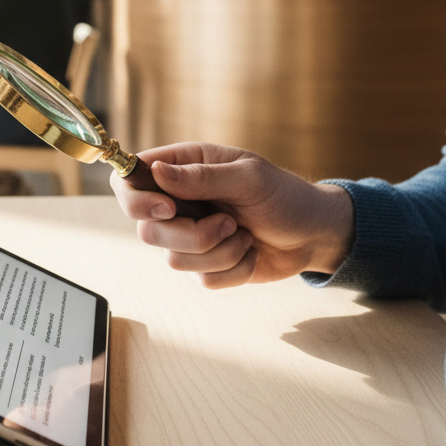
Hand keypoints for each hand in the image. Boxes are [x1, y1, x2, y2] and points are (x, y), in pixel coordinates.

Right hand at [110, 142, 353, 288]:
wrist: (314, 234)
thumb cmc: (285, 194)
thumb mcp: (249, 178)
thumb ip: (201, 177)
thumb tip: (156, 170)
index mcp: (184, 167)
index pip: (131, 181)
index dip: (136, 198)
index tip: (167, 208)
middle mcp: (180, 202)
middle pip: (147, 228)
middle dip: (189, 234)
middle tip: (226, 222)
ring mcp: (191, 234)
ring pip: (173, 259)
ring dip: (218, 251)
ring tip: (244, 234)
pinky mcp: (206, 264)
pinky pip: (201, 278)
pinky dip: (232, 269)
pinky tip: (250, 252)